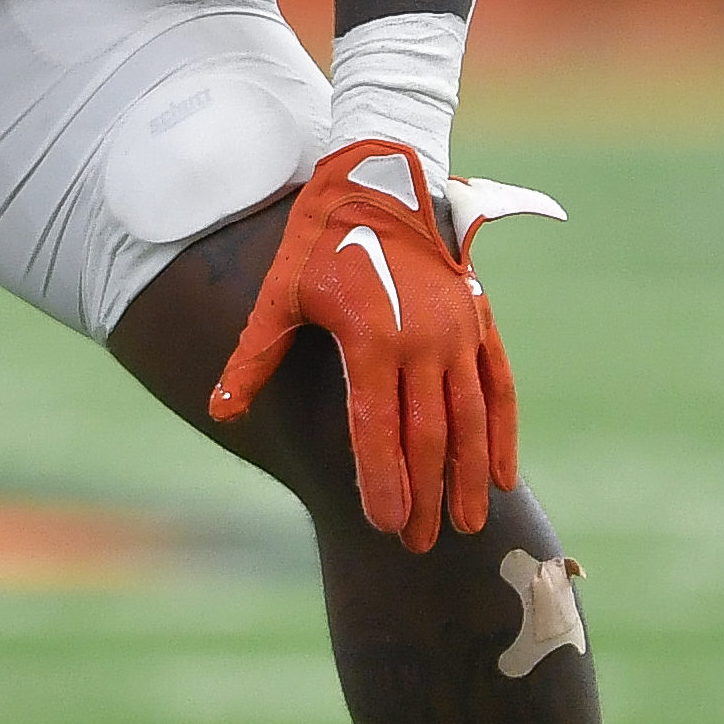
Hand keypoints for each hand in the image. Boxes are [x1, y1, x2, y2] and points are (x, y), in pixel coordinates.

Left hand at [209, 140, 524, 548]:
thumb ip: (253, 358)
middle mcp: (422, 341)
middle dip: (423, 495)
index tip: (383, 527)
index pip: (378, 429)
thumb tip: (219, 412)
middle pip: (427, 436)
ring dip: (468, 477)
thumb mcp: (279, 293)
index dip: (383, 482)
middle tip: (418, 545)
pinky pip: (499, 387)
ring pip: (470, 420)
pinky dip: (503, 434)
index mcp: (370, 339)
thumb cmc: (321, 238)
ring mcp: (457, 331)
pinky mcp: (479, 320)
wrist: (382, 178)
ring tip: (464, 527)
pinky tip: (503, 478)